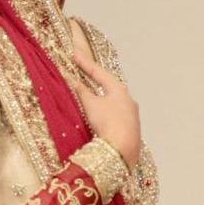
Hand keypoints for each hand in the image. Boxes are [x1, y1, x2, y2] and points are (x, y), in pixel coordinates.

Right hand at [70, 49, 141, 168]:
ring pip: (114, 102)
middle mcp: (129, 100)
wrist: (122, 149)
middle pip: (110, 86)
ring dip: (102, 98)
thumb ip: (81, 91)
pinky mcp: (131, 129)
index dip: (85, 64)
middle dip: (97, 81)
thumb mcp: (91, 105)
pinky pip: (116, 115)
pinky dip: (106, 112)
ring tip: (92, 97)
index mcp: (119, 89)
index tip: (75, 55)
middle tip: (86, 72)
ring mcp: (132, 115)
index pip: (99, 73)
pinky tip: (101, 118)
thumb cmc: (108, 122)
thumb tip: (71, 80)